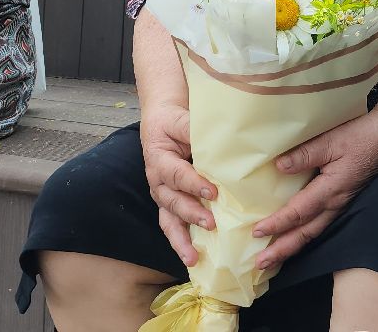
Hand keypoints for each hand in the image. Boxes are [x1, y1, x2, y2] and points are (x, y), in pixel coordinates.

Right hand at [142, 101, 214, 266]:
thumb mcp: (182, 119)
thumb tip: (220, 138)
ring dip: (181, 239)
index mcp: (159, 159)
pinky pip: (172, 226)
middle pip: (172, 201)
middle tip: (210, 223)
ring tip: (193, 258)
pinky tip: (193, 259)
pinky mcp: (168, 204)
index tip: (213, 192)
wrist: (161, 123)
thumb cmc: (174, 122)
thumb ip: (194, 129)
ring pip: (168, 220)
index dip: (193, 183)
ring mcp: (162, 195)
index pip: (177, 174)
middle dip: (191, 214)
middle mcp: (157, 181)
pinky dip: (181, 243)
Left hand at [251, 112, 377, 270]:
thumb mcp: (331, 140)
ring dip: (291, 248)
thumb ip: (305, 154)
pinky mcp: (341, 202)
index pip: (299, 212)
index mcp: (330, 190)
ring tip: (273, 259)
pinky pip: (319, 226)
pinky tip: (293, 239)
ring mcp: (339, 205)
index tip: (257, 231)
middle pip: (306, 233)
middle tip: (261, 263)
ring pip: (313, 233)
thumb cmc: (360, 137)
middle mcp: (335, 204)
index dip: (278, 223)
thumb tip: (279, 166)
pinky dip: (303, 237)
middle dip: (282, 249)